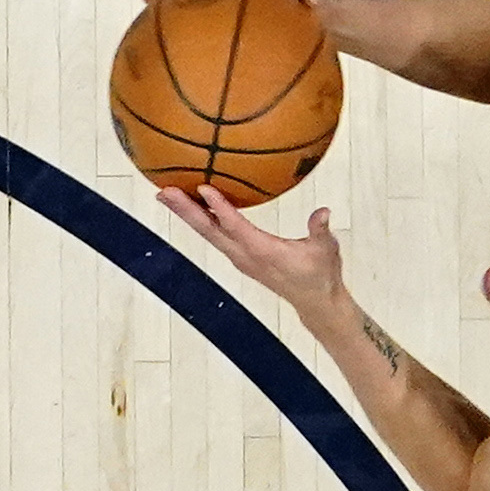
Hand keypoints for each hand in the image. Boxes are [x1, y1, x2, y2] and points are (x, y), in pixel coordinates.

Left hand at [157, 184, 347, 313]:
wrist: (316, 302)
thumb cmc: (321, 274)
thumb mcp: (325, 250)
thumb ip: (320, 229)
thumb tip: (323, 212)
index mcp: (263, 251)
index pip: (235, 226)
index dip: (219, 207)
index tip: (203, 188)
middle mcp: (245, 255)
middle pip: (209, 230)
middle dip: (186, 210)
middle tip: (164, 192)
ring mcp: (241, 258)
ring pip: (208, 233)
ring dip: (187, 214)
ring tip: (167, 196)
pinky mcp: (241, 258)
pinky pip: (216, 235)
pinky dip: (202, 220)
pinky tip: (194, 206)